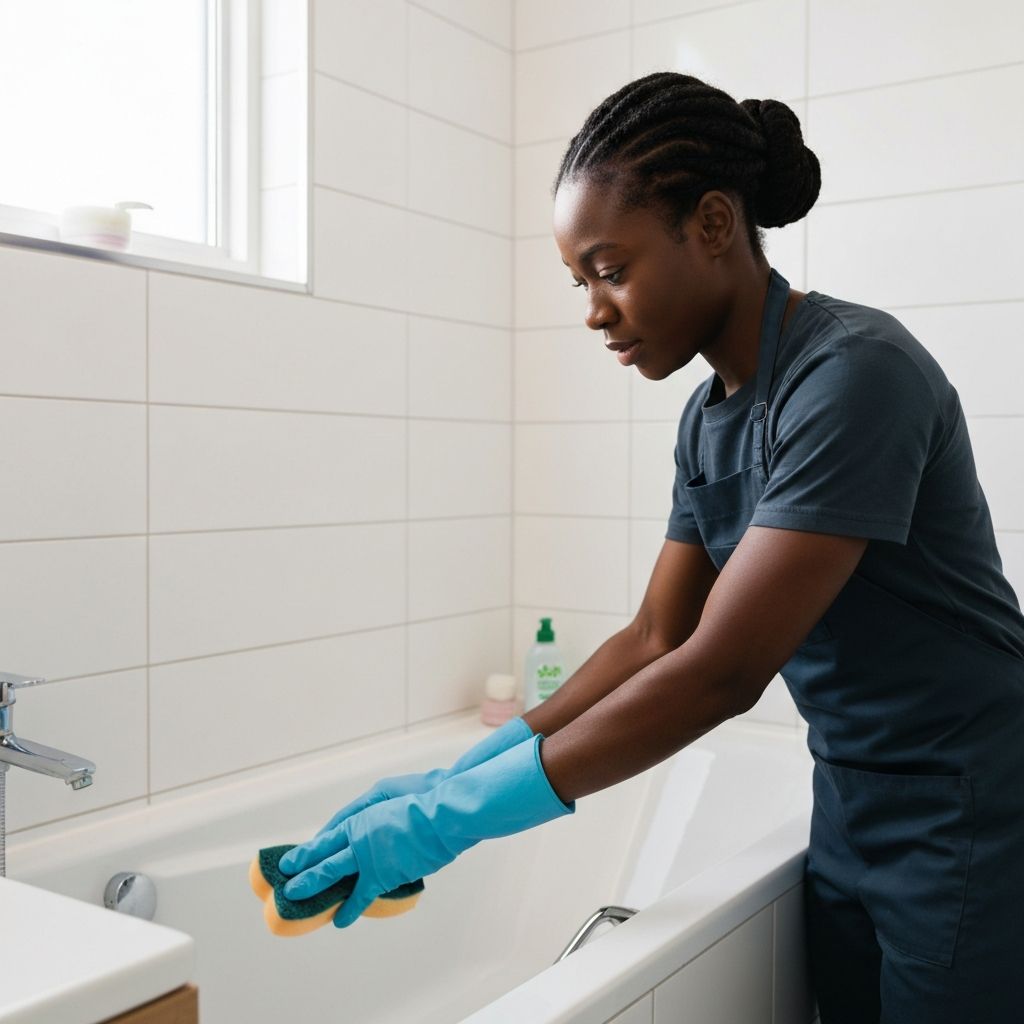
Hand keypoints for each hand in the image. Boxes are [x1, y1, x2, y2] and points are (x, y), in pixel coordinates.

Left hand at [279, 732, 572, 927]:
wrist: (443, 813)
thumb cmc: (423, 795)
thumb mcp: (389, 791)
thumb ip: (371, 809)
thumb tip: (361, 826)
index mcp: (360, 815)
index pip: (328, 834)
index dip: (311, 846)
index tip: (296, 855)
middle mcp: (357, 836)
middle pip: (322, 854)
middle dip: (302, 866)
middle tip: (285, 879)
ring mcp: (367, 856)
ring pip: (332, 873)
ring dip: (312, 885)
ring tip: (295, 896)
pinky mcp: (383, 874)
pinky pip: (361, 895)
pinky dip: (350, 908)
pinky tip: (339, 920)